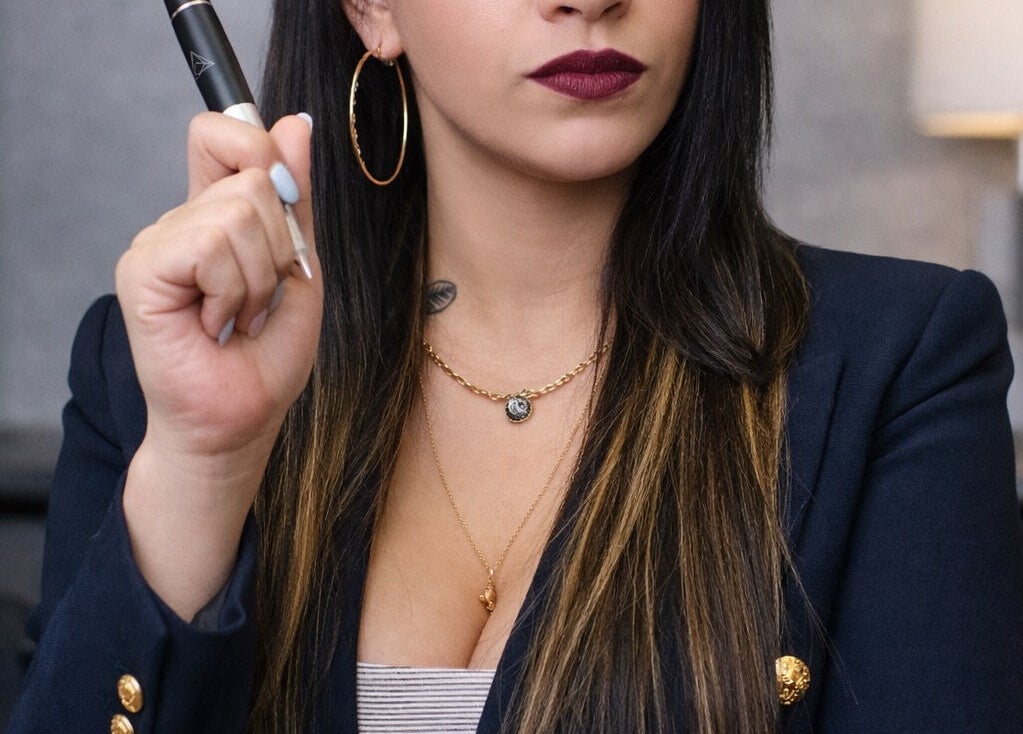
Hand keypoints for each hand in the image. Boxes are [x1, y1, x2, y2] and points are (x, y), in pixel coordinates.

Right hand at [115, 112, 322, 615]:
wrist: (240, 418)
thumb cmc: (267, 355)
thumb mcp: (299, 265)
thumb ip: (296, 197)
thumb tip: (295, 121)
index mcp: (215, 213)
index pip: (227, 133)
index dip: (264, 152)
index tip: (285, 204)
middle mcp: (181, 219)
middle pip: (252, 173)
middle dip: (282, 246)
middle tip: (260, 298)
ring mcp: (158, 241)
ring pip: (238, 211)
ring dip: (260, 278)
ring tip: (240, 317)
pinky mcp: (143, 269)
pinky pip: (209, 245)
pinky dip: (233, 291)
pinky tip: (215, 324)